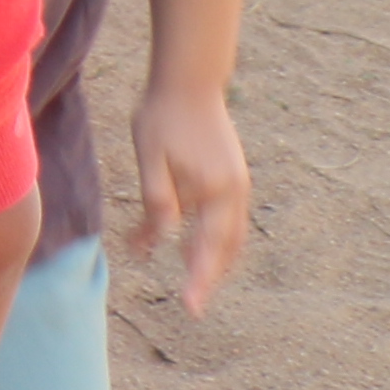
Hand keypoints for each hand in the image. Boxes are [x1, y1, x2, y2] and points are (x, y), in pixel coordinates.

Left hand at [132, 82, 248, 309]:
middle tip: (193, 302)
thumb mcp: (150, 157)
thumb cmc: (162, 116)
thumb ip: (157, 200)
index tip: (191, 308)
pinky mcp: (236, 176)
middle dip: (209, 275)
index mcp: (214, 190)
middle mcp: (234, 192)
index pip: (207, 248)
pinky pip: (231, 219)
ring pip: (232, 236)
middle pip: (227, 248)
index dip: (199, 280)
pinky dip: (218, 238)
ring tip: (195, 279)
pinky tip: (198, 244)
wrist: (190, 81)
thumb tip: (159, 241)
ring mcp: (239, 184)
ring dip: (215, 258)